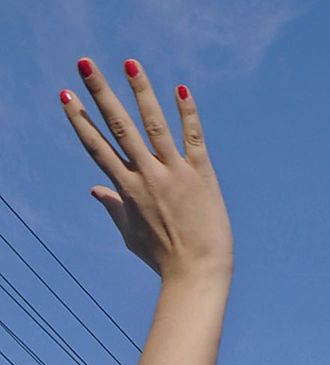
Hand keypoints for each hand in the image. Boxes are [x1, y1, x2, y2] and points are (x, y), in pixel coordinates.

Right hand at [62, 58, 230, 280]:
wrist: (197, 273)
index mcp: (127, 188)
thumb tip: (93, 190)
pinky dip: (187, 114)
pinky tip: (180, 90)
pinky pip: (193, 139)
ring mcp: (175, 174)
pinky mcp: (202, 176)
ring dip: (141, 92)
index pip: (97, 146)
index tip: (65, 95)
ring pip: (154, 125)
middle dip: (100, 93)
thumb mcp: (130, 233)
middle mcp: (147, 175)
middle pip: (119, 127)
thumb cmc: (163, 257)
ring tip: (130, 63)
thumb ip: (112, 207)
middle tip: (85, 64)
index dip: (79, 119)